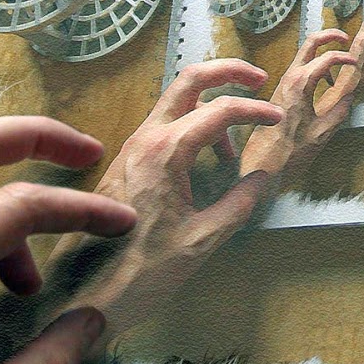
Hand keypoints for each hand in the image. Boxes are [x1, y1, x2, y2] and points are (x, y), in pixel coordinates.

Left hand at [0, 59, 286, 351]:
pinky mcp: (127, 161)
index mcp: (166, 152)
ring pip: (175, 100)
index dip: (256, 110)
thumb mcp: (203, 240)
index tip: (278, 120)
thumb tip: (261, 178)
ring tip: (235, 140)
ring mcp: (132, 147)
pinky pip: (165, 125)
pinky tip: (206, 161)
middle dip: (226, 72)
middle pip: (189, 80)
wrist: (85, 292)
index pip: (221, 109)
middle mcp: (145, 138)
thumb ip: (239, 203)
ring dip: (209, 103)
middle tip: (257, 79)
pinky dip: (192, 125)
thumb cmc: (141, 271)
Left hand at [242, 2, 363, 177]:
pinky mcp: (281, 89)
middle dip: (330, 35)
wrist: (263, 162)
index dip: (346, 57)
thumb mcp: (323, 132)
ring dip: (322, 51)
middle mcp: (289, 77)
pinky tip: (324, 83)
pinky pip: (300, 67)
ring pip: (304, 52)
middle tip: (345, 38)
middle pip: (310, 41)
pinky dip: (315, 66)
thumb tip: (350, 97)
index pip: (328, 56)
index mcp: (301, 84)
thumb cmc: (288, 151)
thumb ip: (340, 111)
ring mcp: (283, 82)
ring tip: (338, 63)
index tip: (356, 63)